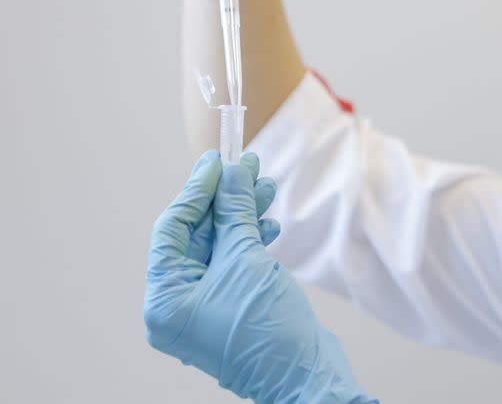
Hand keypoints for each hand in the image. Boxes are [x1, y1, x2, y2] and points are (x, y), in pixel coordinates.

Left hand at [143, 150, 376, 403]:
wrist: (304, 375)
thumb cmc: (267, 329)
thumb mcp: (246, 260)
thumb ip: (234, 212)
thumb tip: (232, 172)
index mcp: (164, 298)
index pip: (172, 228)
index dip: (196, 189)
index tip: (217, 159)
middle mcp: (177, 304)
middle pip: (197, 235)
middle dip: (225, 199)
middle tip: (248, 165)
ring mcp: (204, 307)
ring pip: (220, 246)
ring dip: (243, 215)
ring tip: (266, 187)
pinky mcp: (230, 307)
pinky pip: (233, 263)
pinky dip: (250, 240)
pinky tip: (268, 224)